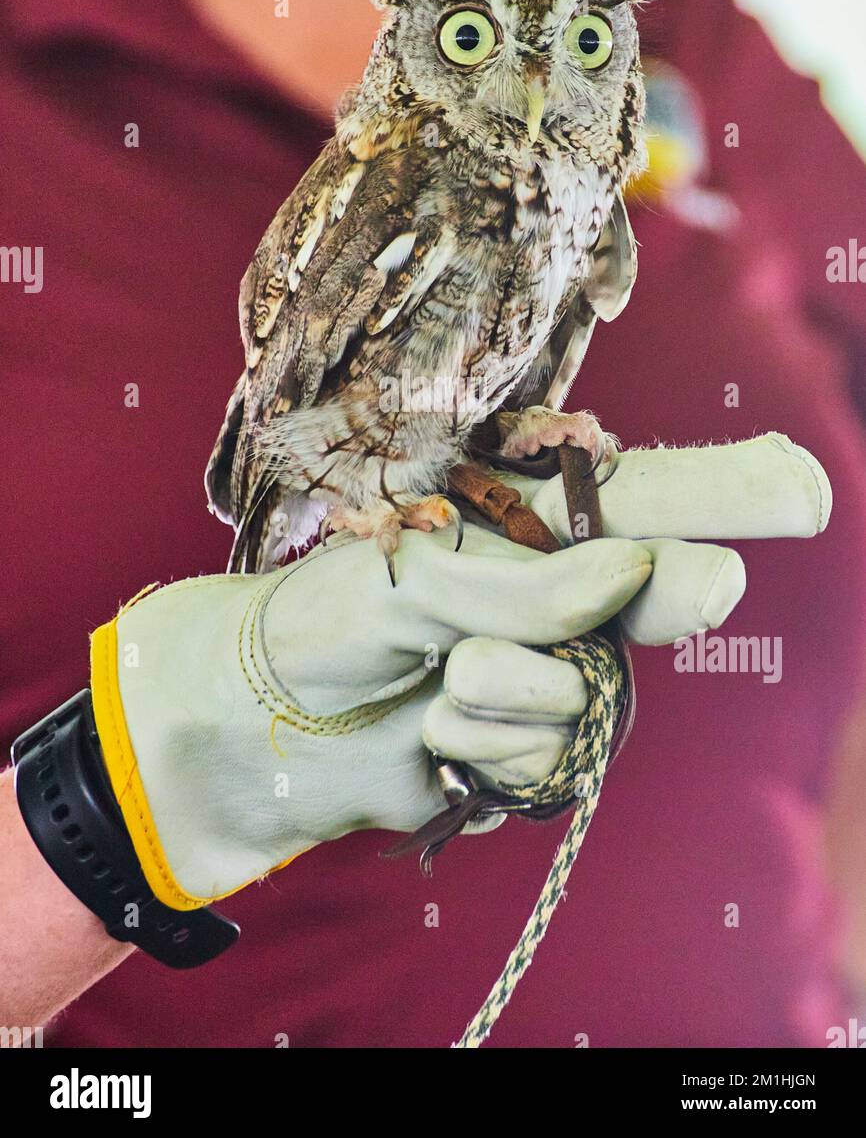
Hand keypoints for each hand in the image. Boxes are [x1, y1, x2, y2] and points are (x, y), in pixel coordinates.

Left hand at [89, 431, 828, 911]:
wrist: (266, 723)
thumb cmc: (327, 620)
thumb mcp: (416, 578)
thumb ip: (528, 578)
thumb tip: (640, 570)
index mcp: (527, 524)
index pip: (645, 499)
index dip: (728, 491)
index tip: (799, 487)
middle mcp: (559, 593)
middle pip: (667, 586)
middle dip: (690, 579)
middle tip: (748, 547)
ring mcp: (555, 672)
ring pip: (595, 692)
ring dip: (510, 693)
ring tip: (440, 682)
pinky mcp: (535, 750)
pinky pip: (555, 759)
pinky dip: (491, 750)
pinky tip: (439, 735)